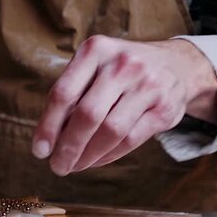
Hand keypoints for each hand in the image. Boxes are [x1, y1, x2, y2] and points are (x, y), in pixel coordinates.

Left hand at [32, 35, 216, 175]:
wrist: (176, 65)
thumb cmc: (122, 70)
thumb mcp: (96, 65)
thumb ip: (73, 93)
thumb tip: (48, 137)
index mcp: (96, 50)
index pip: (64, 93)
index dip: (48, 125)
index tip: (39, 150)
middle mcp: (122, 64)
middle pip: (88, 115)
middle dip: (68, 147)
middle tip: (57, 166)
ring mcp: (147, 85)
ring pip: (111, 131)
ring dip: (88, 155)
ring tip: (75, 166)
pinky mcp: (164, 108)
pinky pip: (131, 139)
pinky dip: (109, 155)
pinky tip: (96, 160)